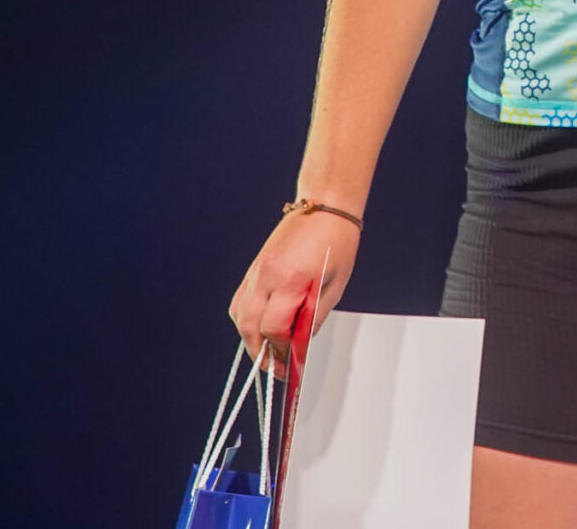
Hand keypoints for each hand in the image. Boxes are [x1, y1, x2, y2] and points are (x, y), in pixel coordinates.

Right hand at [228, 206, 358, 370]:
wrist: (324, 207)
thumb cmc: (336, 241)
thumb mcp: (334, 285)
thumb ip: (314, 318)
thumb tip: (299, 346)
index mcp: (291, 279)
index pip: (275, 329)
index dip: (282, 352)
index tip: (293, 365)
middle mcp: (267, 276)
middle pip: (250, 328)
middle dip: (261, 353)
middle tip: (277, 369)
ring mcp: (256, 271)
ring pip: (240, 317)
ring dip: (250, 339)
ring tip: (269, 353)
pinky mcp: (253, 268)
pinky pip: (240, 302)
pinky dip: (246, 320)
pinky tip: (260, 329)